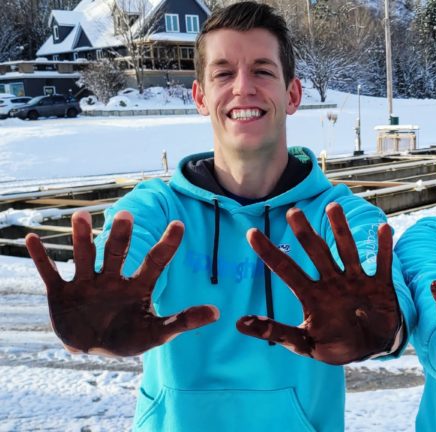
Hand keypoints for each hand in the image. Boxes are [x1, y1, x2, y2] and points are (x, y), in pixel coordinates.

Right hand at [25, 211, 218, 356]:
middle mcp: (112, 278)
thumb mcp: (156, 333)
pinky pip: (49, 272)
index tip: (179, 224)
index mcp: (137, 285)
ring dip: (81, 237)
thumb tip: (217, 313)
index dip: (167, 244)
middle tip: (125, 215)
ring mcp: (86, 283)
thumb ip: (183, 322)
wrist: (93, 348)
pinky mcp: (62, 293)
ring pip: (84, 255)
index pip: (155, 261)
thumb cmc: (127, 338)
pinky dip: (40, 258)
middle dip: (120, 236)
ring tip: (80, 216)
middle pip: (117, 252)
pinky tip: (30, 239)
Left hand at [237, 203, 401, 364]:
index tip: (251, 234)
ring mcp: (356, 281)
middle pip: (316, 253)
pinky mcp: (379, 286)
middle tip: (292, 212)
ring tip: (333, 207)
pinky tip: (383, 228)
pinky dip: (383, 248)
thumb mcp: (304, 343)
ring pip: (347, 251)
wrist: (372, 349)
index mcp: (312, 295)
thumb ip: (275, 333)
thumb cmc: (336, 345)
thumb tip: (239, 322)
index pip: (285, 270)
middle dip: (305, 233)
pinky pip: (382, 264)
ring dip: (341, 230)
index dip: (269, 253)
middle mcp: (332, 282)